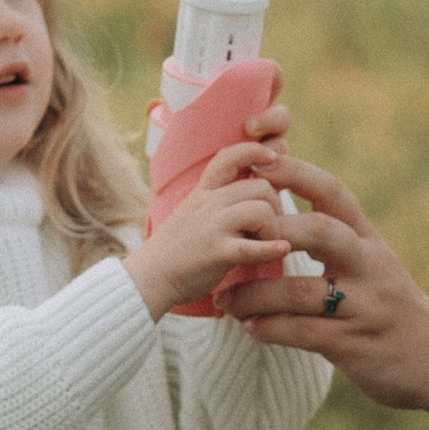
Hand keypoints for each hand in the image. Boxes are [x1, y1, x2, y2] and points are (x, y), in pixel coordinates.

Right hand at [126, 145, 288, 319]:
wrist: (148, 278)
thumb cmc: (175, 250)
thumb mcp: (192, 213)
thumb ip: (218, 201)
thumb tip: (252, 191)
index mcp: (203, 192)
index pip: (230, 156)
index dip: (255, 151)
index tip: (273, 159)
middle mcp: (208, 203)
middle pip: (261, 187)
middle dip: (274, 206)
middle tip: (268, 228)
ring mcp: (212, 227)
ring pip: (262, 210)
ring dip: (273, 229)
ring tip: (264, 244)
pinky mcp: (216, 253)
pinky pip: (253, 246)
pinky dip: (272, 249)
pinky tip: (281, 250)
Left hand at [223, 156, 428, 411]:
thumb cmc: (389, 306)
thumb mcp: (372, 265)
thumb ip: (334, 241)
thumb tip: (276, 217)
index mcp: (369, 241)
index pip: (334, 194)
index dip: (297, 173)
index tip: (258, 163)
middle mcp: (370, 267)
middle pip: (321, 233)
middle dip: (274, 231)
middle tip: (235, 236)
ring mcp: (364, 306)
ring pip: (302, 292)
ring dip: (257, 295)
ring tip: (226, 300)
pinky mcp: (354, 344)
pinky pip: (304, 332)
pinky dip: (272, 329)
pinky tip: (251, 328)